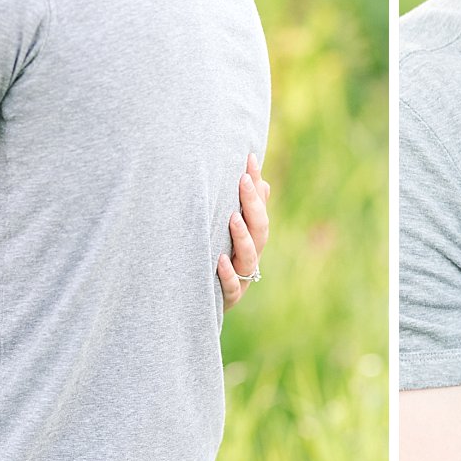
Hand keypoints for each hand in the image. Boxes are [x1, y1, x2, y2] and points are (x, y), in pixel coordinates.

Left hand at [217, 152, 272, 310]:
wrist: (200, 301)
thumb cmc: (214, 258)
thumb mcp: (228, 233)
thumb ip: (243, 210)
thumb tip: (259, 181)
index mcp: (253, 238)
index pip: (260, 207)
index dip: (256, 184)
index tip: (249, 158)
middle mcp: (252, 255)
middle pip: (260, 229)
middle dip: (252, 205)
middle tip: (242, 180)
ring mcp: (243, 277)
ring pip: (250, 257)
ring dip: (242, 236)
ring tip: (232, 218)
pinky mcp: (228, 297)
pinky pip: (231, 287)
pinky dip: (227, 274)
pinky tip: (219, 260)